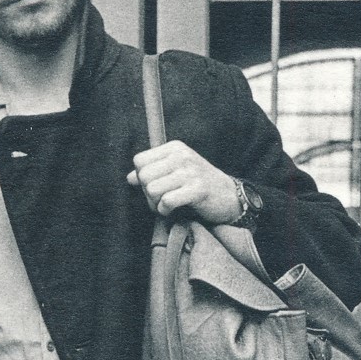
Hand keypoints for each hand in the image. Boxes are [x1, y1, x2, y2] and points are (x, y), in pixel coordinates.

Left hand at [127, 140, 241, 226]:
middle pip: (144, 176)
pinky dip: (165, 211)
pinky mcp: (197, 189)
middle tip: (160, 200)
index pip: (139, 161)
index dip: (141, 178)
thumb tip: (130, 178)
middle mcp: (182, 156)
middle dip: (148, 194)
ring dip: (156, 204)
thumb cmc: (199, 185)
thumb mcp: (176, 172)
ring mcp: (191, 172)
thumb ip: (153, 172)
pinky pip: (167, 201)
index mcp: (175, 148)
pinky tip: (172, 211)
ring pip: (153, 189)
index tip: (156, 186)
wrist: (230, 196)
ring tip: (166, 206)